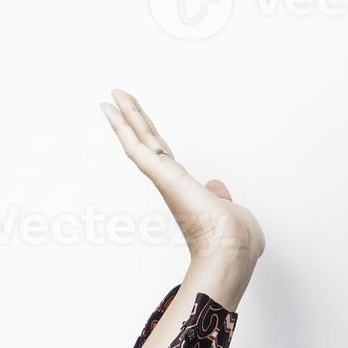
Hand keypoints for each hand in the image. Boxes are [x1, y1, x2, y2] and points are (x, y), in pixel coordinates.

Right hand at [99, 89, 265, 266]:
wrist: (232, 252)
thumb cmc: (236, 242)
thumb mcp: (231, 212)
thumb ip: (220, 198)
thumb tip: (216, 188)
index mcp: (187, 191)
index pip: (166, 158)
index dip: (153, 138)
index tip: (143, 123)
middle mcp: (172, 185)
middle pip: (149, 143)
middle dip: (134, 119)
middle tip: (118, 98)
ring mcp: (165, 180)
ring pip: (141, 141)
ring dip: (127, 117)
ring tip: (114, 95)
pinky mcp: (163, 176)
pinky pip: (138, 148)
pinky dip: (123, 127)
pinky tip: (111, 109)